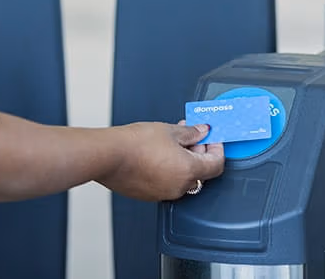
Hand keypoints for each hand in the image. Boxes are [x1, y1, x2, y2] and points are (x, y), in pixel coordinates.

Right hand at [96, 121, 224, 200]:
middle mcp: (178, 187)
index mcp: (189, 171)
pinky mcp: (149, 195)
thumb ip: (191, 132)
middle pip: (200, 172)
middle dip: (199, 153)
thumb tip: (201, 131)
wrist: (107, 155)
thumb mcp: (169, 130)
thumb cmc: (134, 144)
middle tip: (192, 136)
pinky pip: (166, 183)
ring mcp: (163, 193)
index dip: (217, 150)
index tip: (213, 139)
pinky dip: (168, 170)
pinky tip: (159, 155)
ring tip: (172, 143)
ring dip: (183, 162)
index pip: (216, 165)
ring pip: (182, 178)